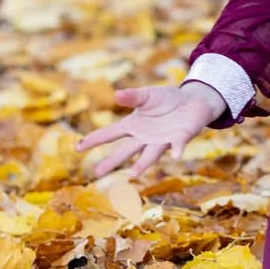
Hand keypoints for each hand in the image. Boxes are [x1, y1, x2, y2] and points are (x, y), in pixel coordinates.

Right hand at [75, 84, 220, 178]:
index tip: (77, 148)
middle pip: (126, 151)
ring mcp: (161, 141)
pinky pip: (178, 145)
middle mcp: (145, 138)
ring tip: (133, 173)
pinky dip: (178, 150)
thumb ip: (132, 97)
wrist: (192, 102)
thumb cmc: (165, 100)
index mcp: (133, 125)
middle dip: (112, 161)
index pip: (110, 133)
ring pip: (150, 154)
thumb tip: (115, 95)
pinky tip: (177, 155)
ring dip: (143, 163)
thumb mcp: (147, 95)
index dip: (94, 140)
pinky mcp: (180, 138)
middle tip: (97, 173)